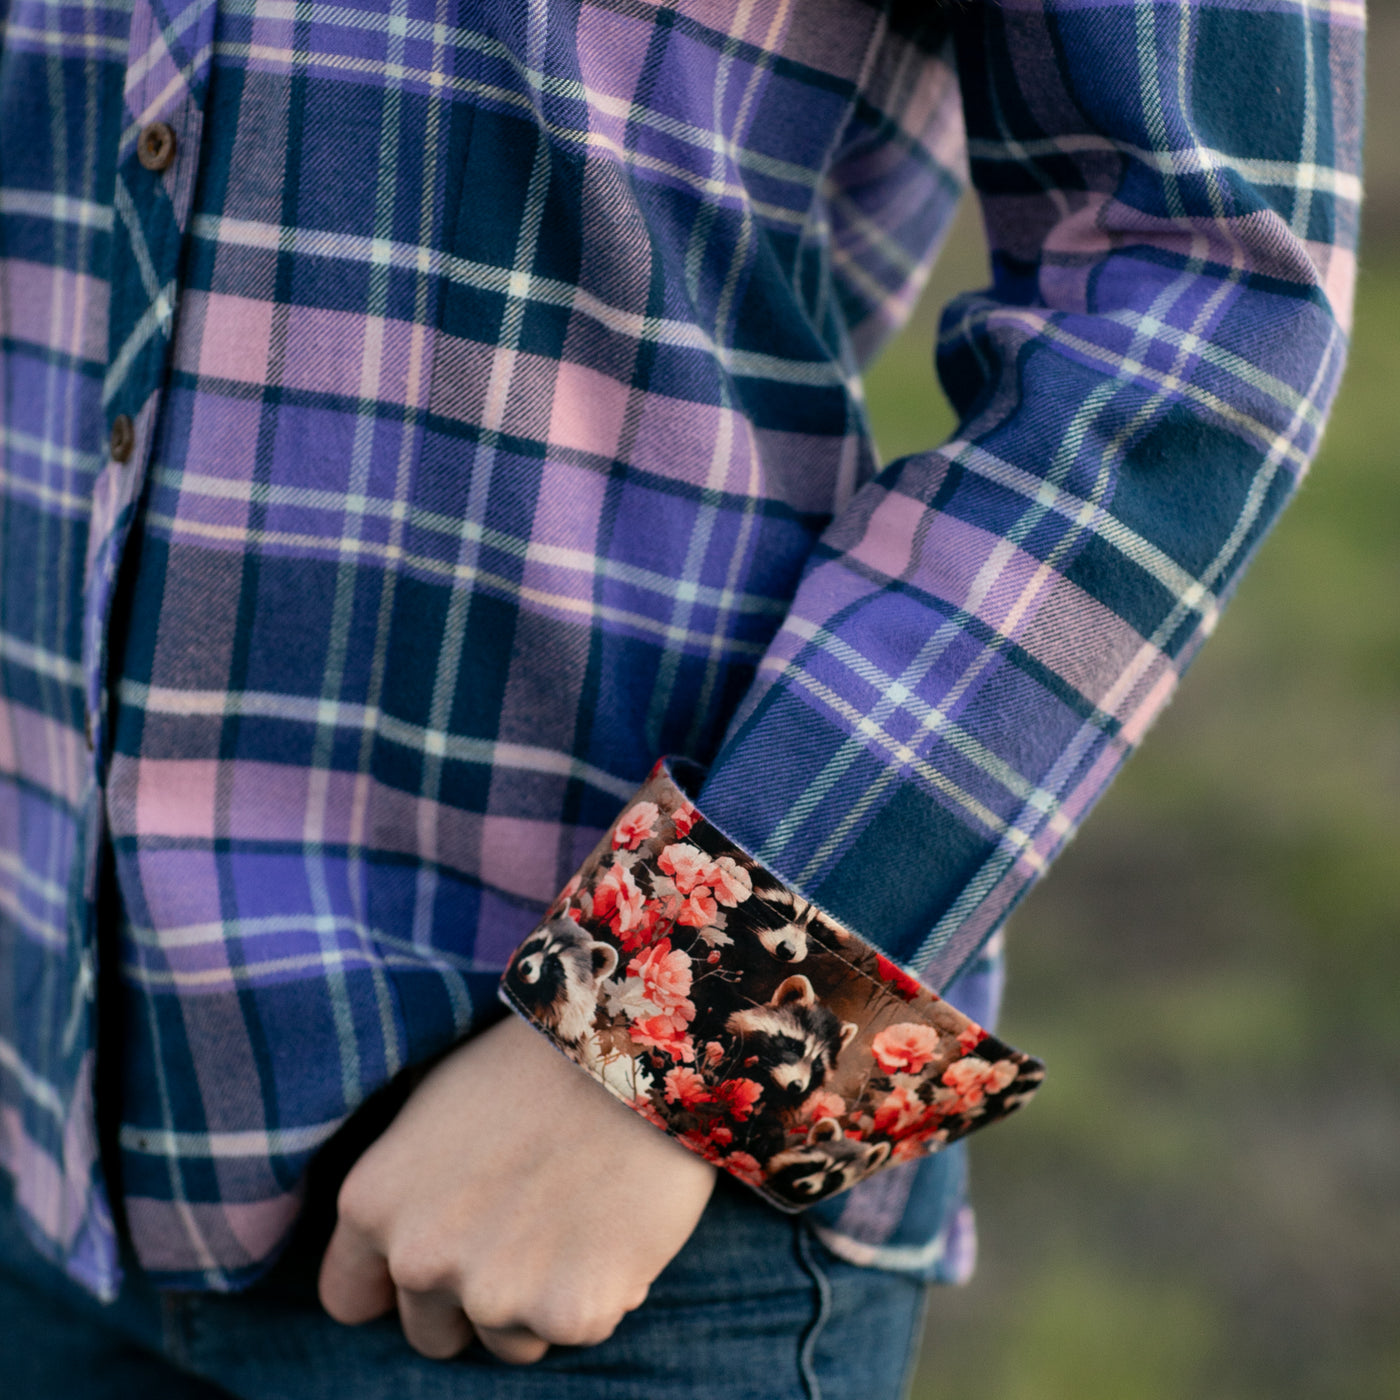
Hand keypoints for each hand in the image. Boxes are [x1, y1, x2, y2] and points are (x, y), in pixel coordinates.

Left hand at [318, 1012, 716, 1363]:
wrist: (632, 1050)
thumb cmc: (533, 1063)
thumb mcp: (433, 1106)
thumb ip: (405, 1186)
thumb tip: (399, 1237)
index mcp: (372, 1205)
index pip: (351, 1298)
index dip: (395, 1283)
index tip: (444, 1256)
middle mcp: (419, 1259)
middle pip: (432, 1334)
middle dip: (473, 1295)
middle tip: (526, 1228)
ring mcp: (495, 1294)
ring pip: (510, 1341)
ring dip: (539, 1300)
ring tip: (576, 1216)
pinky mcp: (572, 1313)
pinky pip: (580, 1328)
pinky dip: (601, 1291)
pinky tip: (615, 1225)